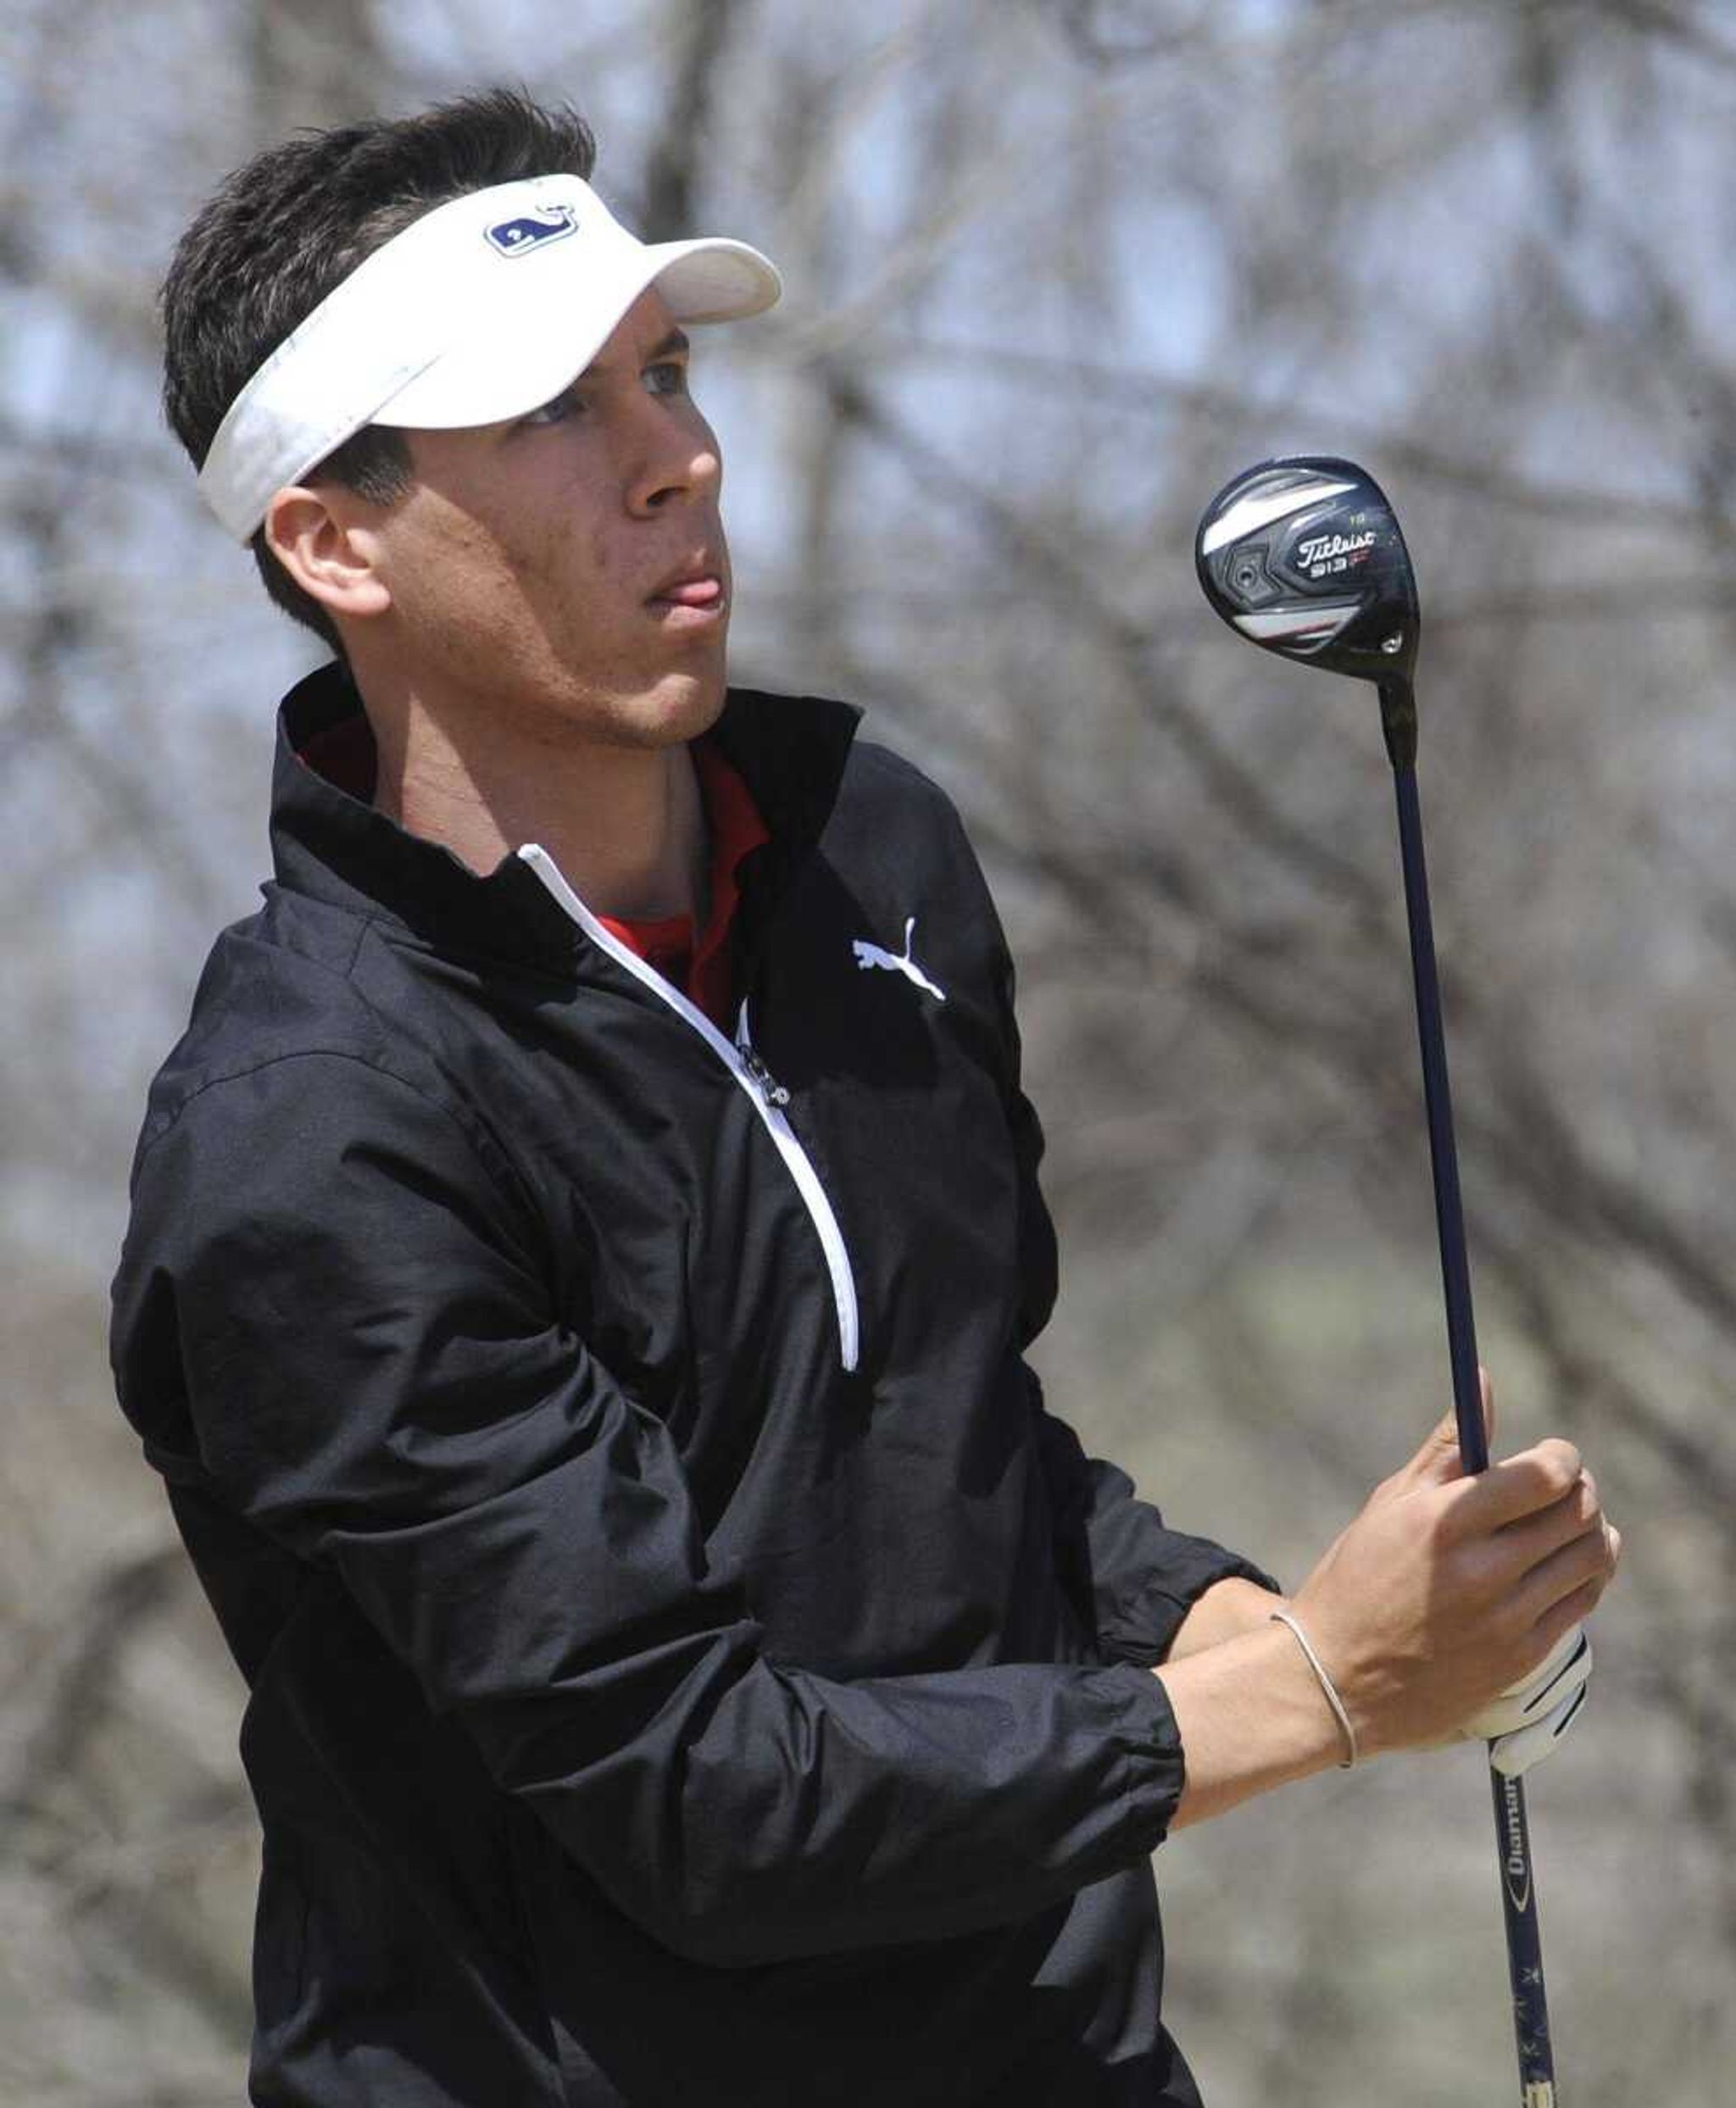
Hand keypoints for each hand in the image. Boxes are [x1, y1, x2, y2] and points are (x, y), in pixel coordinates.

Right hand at [1290, 1372, 1619, 1761]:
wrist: (1337, 1680)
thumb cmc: (1357, 1578)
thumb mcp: (1390, 1504)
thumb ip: (1446, 1447)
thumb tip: (1483, 1383)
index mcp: (1446, 1521)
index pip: (1546, 1475)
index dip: (1562, 1457)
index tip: (1552, 1455)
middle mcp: (1483, 1570)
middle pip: (1579, 1511)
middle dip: (1579, 1488)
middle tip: (1560, 1487)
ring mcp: (1506, 1618)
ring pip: (1592, 1556)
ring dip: (1591, 1529)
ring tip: (1565, 1524)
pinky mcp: (1521, 1656)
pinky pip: (1582, 1601)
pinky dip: (1586, 1573)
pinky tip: (1563, 1565)